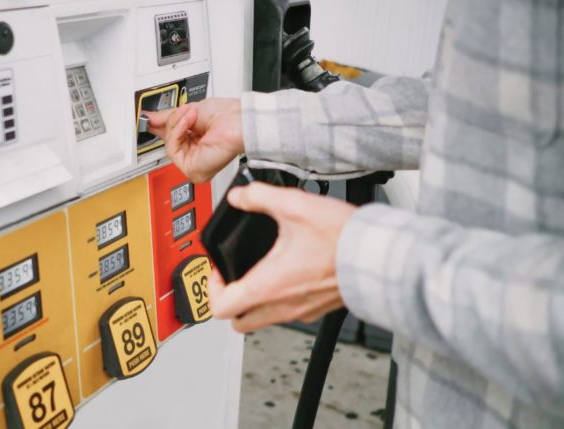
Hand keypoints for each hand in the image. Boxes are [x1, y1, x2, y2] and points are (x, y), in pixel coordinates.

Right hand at [145, 98, 243, 182]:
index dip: (161, 126)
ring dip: (177, 125)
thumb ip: (168, 118)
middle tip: (181, 111)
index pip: (171, 138)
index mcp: (196, 143)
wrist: (238, 120)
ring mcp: (194, 164)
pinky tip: (189, 123)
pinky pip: (172, 150)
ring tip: (190, 115)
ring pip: (168, 146)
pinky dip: (178, 132)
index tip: (149, 118)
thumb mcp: (190, 112)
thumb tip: (150, 119)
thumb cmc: (227, 116)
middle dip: (172, 122)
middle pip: (167, 142)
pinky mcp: (192, 170)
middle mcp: (195, 156)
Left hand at [207, 182, 356, 332]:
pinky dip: (278, 300)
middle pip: (239, 322)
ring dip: (253, 302)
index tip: (218, 269)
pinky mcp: (317, 309)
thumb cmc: (342, 238)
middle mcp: (281, 306)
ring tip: (259, 272)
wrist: (379, 255)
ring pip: (262, 320)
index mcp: (267, 286)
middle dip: (229, 300)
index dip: (211, 288)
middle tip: (233, 276)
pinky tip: (288, 274)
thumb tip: (241, 196)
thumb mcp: (294, 206)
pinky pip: (287, 313)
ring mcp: (300, 312)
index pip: (220, 307)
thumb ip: (260, 198)